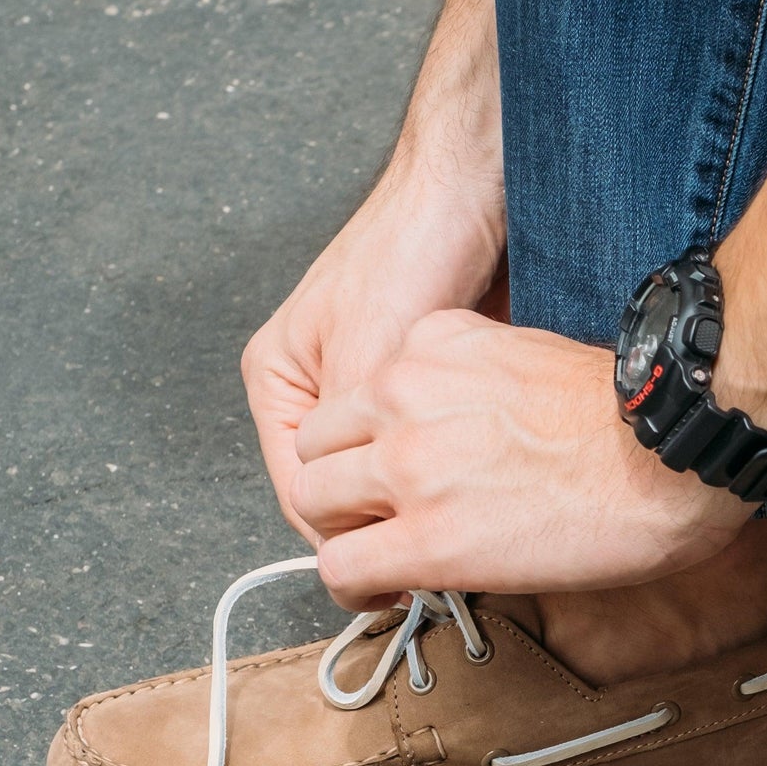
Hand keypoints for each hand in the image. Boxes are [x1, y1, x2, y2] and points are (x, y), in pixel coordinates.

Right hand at [242, 0, 504, 535]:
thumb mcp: (370, 355)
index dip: (347, 539)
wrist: (477, 185)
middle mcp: (322, 392)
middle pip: (346, 494)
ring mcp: (374, 392)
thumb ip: (358, 438)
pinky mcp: (427, 390)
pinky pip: (433, 453)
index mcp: (281, 382)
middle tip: (437, 560)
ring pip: (393, 480)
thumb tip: (366, 523)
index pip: (302, 494)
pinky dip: (453, 473)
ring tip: (465, 527)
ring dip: (425, 502)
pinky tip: (485, 487)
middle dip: (387, 523)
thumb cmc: (411, 245)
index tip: (393, 580)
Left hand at [292, 310, 749, 601]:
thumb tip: (466, 443)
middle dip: (343, 485)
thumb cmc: (634, 414)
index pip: (359, 392)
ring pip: (313, 500)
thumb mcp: (530, 359)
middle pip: (318, 442)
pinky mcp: (423, 536)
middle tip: (380, 517)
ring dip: (343, 533)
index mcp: (434, 343)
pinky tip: (385, 593)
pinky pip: (339, 566)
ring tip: (378, 560)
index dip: (371, 442)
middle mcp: (404, 393)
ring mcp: (406, 464)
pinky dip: (351, 588)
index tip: (401, 474)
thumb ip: (474, 386)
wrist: (672, 449)